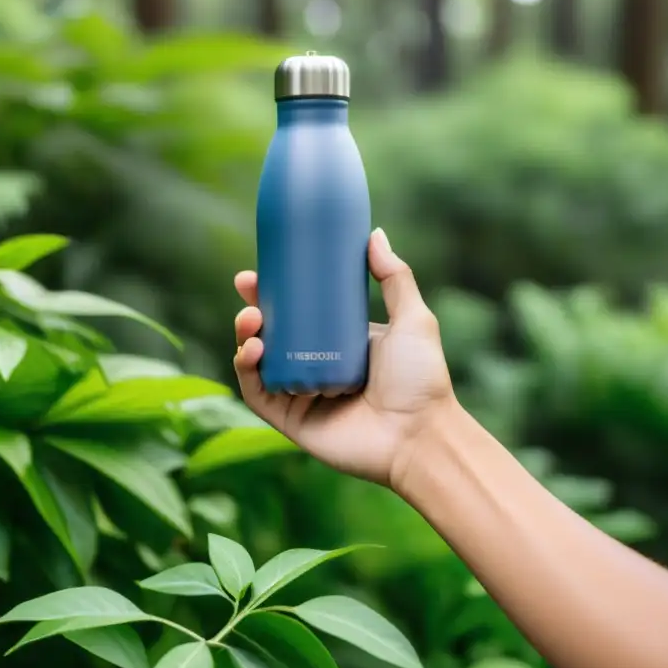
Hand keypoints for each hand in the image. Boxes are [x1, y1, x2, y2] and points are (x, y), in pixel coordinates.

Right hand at [232, 228, 455, 488]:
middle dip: (251, 311)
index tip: (254, 273)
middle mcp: (315, 366)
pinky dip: (247, 372)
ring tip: (251, 321)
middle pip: (271, 334)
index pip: (296, 312)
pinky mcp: (291, 421)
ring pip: (258, 362)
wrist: (421, 434)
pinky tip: (253, 351)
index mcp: (338, 342)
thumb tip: (374, 233)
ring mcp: (301, 394)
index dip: (271, 293)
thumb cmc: (422, 379)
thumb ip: (395, 277)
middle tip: (248, 291)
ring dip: (245, 337)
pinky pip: (258, 395)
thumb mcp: (412, 318)